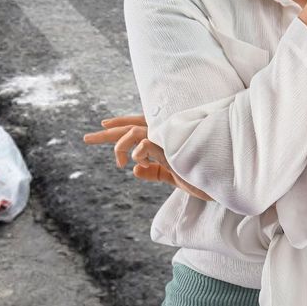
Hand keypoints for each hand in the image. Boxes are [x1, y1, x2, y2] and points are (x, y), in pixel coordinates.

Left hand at [83, 115, 212, 200]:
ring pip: (133, 133)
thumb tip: (134, 169)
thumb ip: (154, 172)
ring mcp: (166, 138)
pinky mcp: (170, 146)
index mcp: (163, 138)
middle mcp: (163, 134)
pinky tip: (138, 163)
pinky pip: (144, 144)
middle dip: (107, 134)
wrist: (220, 180)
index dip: (120, 125)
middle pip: (130, 128)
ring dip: (120, 146)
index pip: (138, 126)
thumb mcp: (172, 176)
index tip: (103, 125)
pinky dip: (137, 152)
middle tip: (86, 138)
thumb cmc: (200, 175)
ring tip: (118, 162)